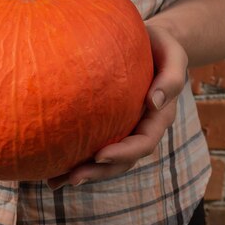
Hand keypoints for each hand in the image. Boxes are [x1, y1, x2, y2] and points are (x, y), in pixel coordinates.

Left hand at [46, 24, 186, 189]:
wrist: (151, 42)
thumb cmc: (162, 45)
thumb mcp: (174, 55)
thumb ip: (171, 78)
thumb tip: (154, 102)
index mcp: (159, 117)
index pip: (143, 142)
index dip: (124, 153)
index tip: (100, 156)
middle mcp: (141, 128)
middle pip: (122, 160)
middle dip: (98, 172)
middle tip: (72, 178)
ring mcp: (124, 128)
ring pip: (105, 159)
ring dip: (83, 172)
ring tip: (54, 182)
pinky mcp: (108, 123)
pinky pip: (92, 142)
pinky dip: (74, 156)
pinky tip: (50, 165)